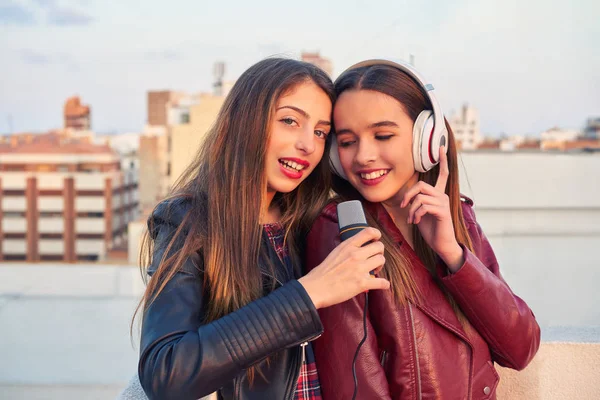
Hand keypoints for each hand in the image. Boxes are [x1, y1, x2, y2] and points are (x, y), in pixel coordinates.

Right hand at [299, 227, 389, 308]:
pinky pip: (382, 282)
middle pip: (379, 246)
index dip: (376, 234)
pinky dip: (384, 284)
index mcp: (348, 246)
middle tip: (374, 260)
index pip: (369, 232)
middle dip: (379, 253)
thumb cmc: (323, 272)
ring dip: (380, 266)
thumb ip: (348, 248)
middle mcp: (355, 255)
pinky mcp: (362, 283)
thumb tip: (359, 249)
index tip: (376, 240)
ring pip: (381, 260)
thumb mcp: (335, 252)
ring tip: (374, 271)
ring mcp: (359, 268)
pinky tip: (381, 285)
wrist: (316, 287)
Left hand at [400, 146, 463, 271]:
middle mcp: (443, 196)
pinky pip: (423, 206)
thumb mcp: (420, 212)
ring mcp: (444, 203)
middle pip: (421, 185)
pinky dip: (416, 214)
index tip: (442, 146)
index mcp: (438, 194)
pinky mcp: (443, 212)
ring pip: (420, 197)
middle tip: (403, 206)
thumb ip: (416, 201)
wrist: (441, 245)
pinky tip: (416, 222)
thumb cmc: (430, 229)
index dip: (442, 160)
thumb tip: (407, 197)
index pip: (443, 174)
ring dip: (411, 209)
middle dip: (408, 195)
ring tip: (412, 219)